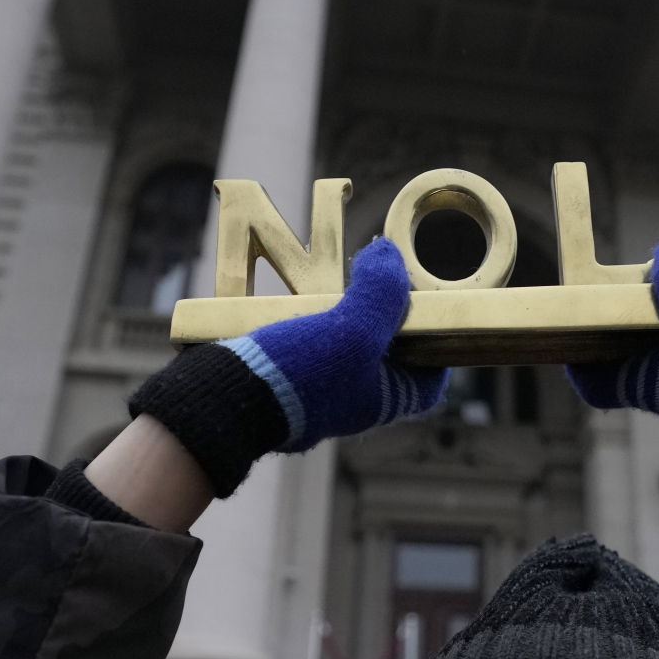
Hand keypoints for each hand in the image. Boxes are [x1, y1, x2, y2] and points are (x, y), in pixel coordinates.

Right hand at [128, 236, 446, 496]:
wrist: (221, 402)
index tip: (434, 315)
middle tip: (381, 281)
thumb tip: (389, 255)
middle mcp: (350, 400)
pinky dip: (303, 316)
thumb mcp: (353, 330)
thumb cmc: (297, 378)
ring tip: (338, 278)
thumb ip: (381, 292)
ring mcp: (314, 390)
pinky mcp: (279, 377)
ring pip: (340, 344)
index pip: (428, 379)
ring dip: (340, 310)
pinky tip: (297, 293)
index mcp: (381, 400)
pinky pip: (301, 342)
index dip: (438, 347)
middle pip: (384, 355)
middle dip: (384, 317)